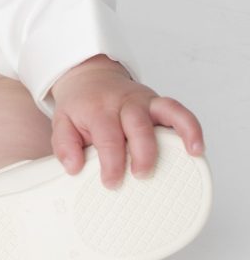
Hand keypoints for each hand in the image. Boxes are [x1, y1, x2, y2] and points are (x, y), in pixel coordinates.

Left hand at [48, 55, 205, 189]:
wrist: (90, 77)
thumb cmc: (81, 106)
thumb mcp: (62, 123)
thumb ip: (64, 146)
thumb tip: (73, 167)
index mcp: (99, 110)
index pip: (107, 137)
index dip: (111, 163)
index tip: (111, 182)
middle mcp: (124, 104)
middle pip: (138, 126)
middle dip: (142, 153)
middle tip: (141, 175)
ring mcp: (145, 101)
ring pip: (166, 112)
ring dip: (179, 134)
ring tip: (190, 156)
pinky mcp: (158, 104)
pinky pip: (179, 112)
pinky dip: (192, 128)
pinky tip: (197, 147)